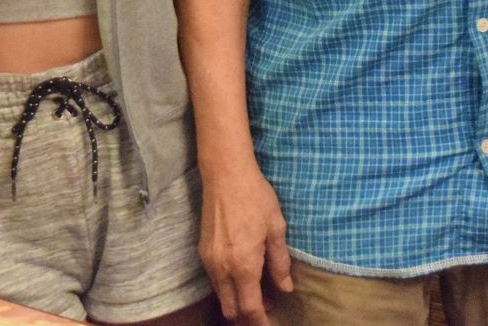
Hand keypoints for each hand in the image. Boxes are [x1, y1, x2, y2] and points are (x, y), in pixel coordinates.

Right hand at [198, 158, 291, 324]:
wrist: (225, 175)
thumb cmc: (255, 198)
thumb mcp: (276, 229)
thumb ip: (280, 262)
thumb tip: (285, 287)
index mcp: (244, 265)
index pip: (250, 308)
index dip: (260, 321)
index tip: (270, 323)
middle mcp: (222, 269)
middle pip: (230, 310)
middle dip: (247, 316)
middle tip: (267, 306)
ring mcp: (209, 262)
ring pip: (221, 297)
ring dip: (237, 301)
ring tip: (258, 289)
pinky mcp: (202, 253)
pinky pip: (214, 282)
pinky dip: (228, 287)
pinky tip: (242, 274)